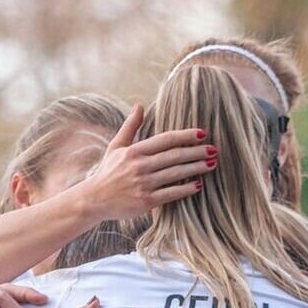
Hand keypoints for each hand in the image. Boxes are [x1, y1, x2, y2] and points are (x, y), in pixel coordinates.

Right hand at [82, 104, 216, 220]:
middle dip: (196, 152)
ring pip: (175, 174)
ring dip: (196, 169)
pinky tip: (198, 186)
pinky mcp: (145, 202)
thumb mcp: (116, 146)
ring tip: (212, 164)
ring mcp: (143, 184)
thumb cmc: (107, 173)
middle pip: (174, 156)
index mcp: (135, 150)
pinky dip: (185, 189)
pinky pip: (170, 194)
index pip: (166, 140)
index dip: (186, 136)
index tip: (203, 134)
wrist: (94, 200)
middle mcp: (140, 166)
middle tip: (214, 150)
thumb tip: (140, 105)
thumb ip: (130, 126)